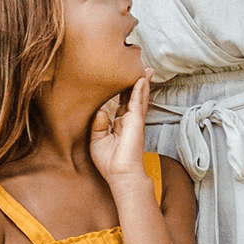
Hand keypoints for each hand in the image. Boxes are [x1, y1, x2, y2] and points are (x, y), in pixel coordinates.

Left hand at [91, 69, 153, 189]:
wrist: (121, 175)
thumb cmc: (110, 163)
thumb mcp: (97, 141)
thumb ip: (98, 125)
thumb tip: (101, 111)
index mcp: (120, 125)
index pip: (122, 104)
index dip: (124, 91)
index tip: (123, 80)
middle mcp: (128, 121)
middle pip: (134, 97)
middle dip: (137, 83)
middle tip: (140, 69)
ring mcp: (134, 120)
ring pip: (139, 97)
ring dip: (142, 83)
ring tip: (146, 69)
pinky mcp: (136, 122)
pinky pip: (138, 102)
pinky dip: (140, 89)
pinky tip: (141, 79)